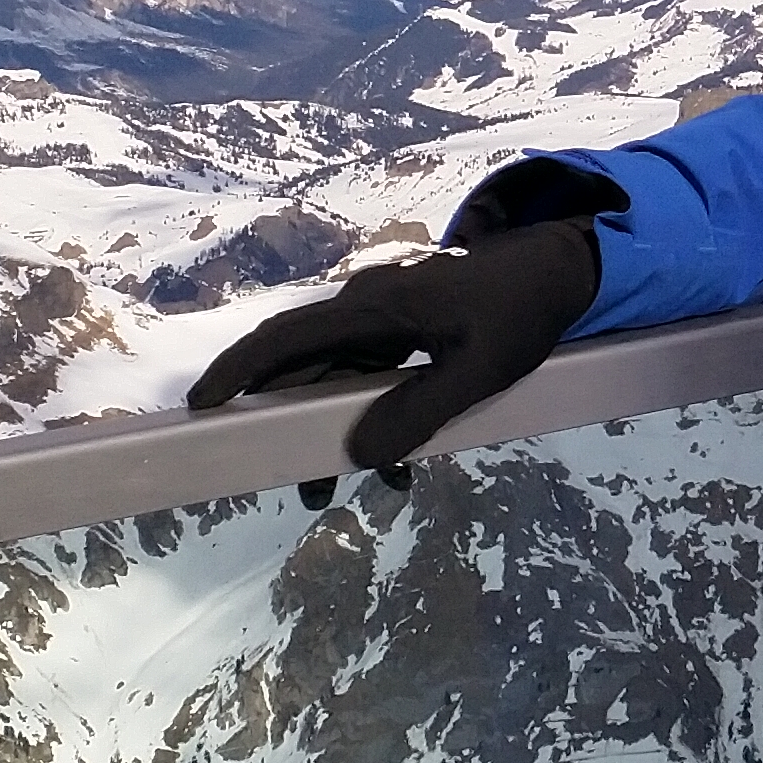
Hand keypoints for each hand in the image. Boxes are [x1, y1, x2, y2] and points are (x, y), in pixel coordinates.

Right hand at [184, 215, 600, 472]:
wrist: (559, 272)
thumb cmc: (520, 314)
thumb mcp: (480, 371)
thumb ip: (421, 412)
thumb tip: (359, 456)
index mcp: (374, 309)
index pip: (287, 337)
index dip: (240, 369)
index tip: (203, 404)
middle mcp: (366, 309)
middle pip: (302, 363)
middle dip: (281, 419)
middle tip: (268, 472)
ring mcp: (382, 319)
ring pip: (334, 377)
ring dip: (327, 429)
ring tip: (324, 491)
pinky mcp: (402, 330)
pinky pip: (367, 376)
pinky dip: (368, 417)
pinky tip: (393, 468)